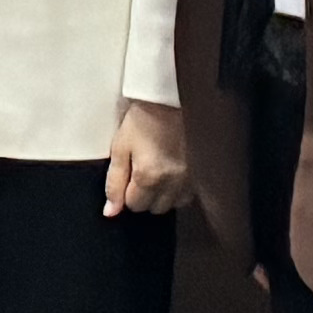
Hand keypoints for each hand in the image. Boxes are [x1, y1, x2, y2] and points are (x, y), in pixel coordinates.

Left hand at [106, 99, 188, 219]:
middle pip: (154, 208)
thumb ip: (114, 182)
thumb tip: (111, 212)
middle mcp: (173, 182)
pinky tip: (172, 172)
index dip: (126, 193)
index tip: (128, 176)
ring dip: (163, 195)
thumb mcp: (120, 147)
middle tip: (141, 171)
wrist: (172, 100)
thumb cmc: (144, 120)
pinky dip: (179, 190)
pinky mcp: (202, 173)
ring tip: (158, 171)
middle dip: (144, 196)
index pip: (134, 205)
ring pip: (173, 204)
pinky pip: (189, 195)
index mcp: (149, 176)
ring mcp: (190, 179)